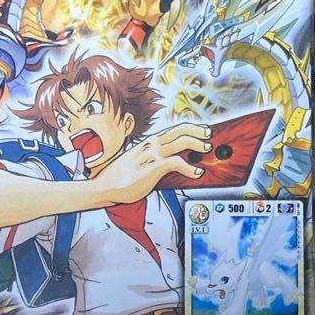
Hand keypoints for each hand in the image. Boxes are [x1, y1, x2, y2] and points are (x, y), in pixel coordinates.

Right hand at [90, 123, 210, 204]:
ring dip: (197, 144)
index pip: (172, 130)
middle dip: (197, 130)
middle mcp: (152, 145)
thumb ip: (151, 160)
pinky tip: (197, 172)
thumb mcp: (138, 163)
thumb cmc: (121, 177)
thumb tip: (165, 164)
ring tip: (206, 148)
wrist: (105, 186)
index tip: (200, 130)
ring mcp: (153, 155)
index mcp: (148, 142)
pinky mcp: (153, 167)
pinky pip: (177, 163)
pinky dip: (190, 168)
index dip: (189, 128)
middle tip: (208, 134)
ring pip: (181, 142)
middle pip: (179, 130)